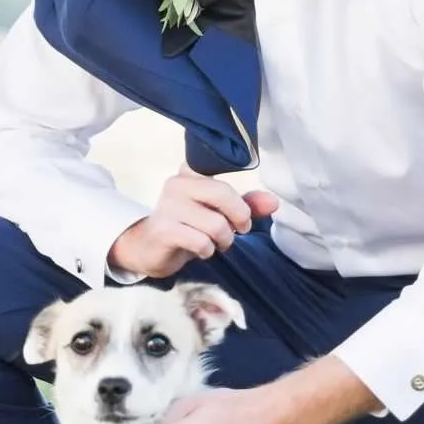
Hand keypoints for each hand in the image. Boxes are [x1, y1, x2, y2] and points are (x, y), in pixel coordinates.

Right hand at [107, 172, 278, 278]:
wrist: (148, 249)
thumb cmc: (186, 227)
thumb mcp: (218, 213)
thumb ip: (245, 204)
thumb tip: (274, 202)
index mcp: (191, 173)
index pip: (224, 176)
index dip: (240, 202)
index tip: (239, 216)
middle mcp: (177, 184)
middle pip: (224, 194)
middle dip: (239, 218)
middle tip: (238, 231)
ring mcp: (168, 206)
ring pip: (216, 223)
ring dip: (223, 240)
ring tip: (216, 243)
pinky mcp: (163, 230)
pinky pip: (201, 241)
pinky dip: (207, 250)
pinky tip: (200, 250)